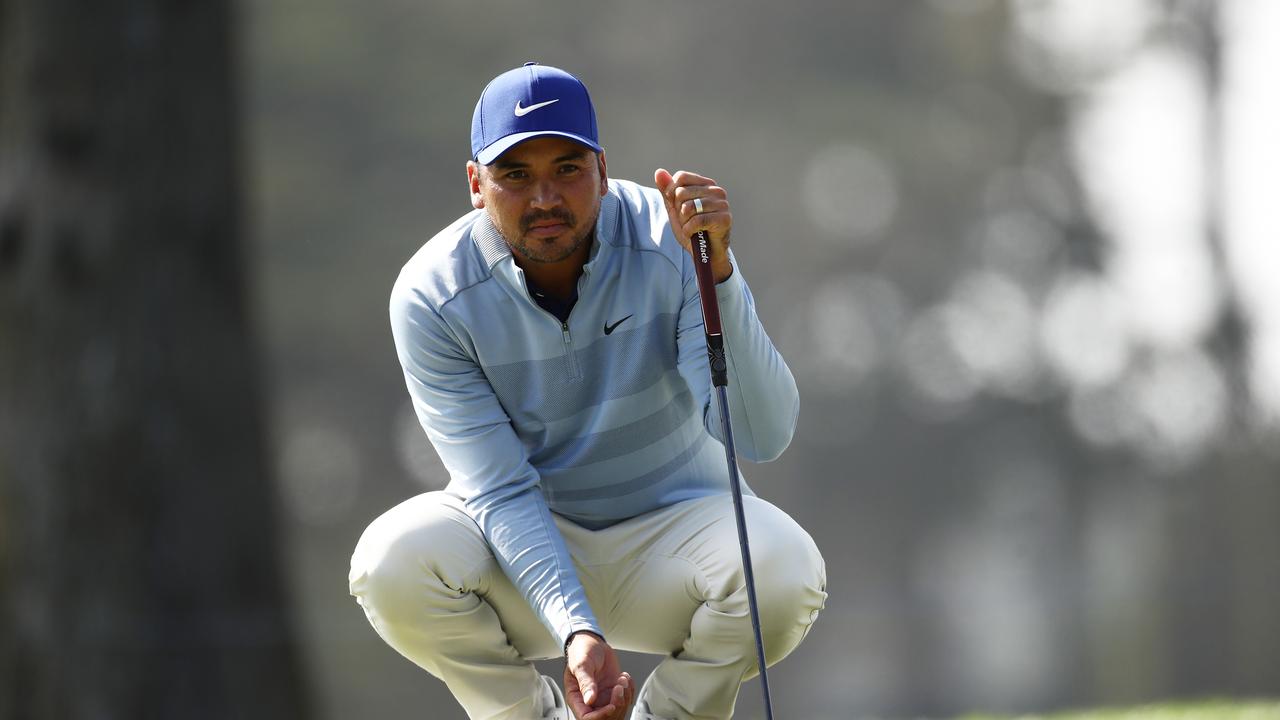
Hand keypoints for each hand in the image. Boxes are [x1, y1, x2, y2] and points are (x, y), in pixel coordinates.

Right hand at [562, 632, 633, 719]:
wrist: (592, 643)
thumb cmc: (581, 652)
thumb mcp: (581, 664)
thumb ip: (585, 682)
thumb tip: (589, 699)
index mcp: (577, 698)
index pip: (587, 718)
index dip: (602, 715)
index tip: (612, 705)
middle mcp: (590, 701)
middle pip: (606, 718)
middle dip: (617, 704)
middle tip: (619, 686)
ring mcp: (603, 697)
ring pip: (618, 711)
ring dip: (625, 696)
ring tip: (622, 678)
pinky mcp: (614, 692)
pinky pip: (626, 700)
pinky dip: (630, 690)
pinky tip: (625, 677)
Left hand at [654, 168, 733, 282]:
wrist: (705, 253)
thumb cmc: (692, 229)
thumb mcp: (675, 209)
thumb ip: (667, 191)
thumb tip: (659, 171)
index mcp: (706, 184)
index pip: (681, 177)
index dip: (672, 194)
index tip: (677, 207)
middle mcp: (716, 191)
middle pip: (682, 193)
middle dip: (679, 212)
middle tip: (688, 221)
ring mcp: (722, 204)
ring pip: (688, 207)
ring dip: (684, 223)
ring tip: (692, 228)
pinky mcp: (725, 219)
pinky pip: (696, 221)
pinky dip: (689, 231)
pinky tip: (694, 234)